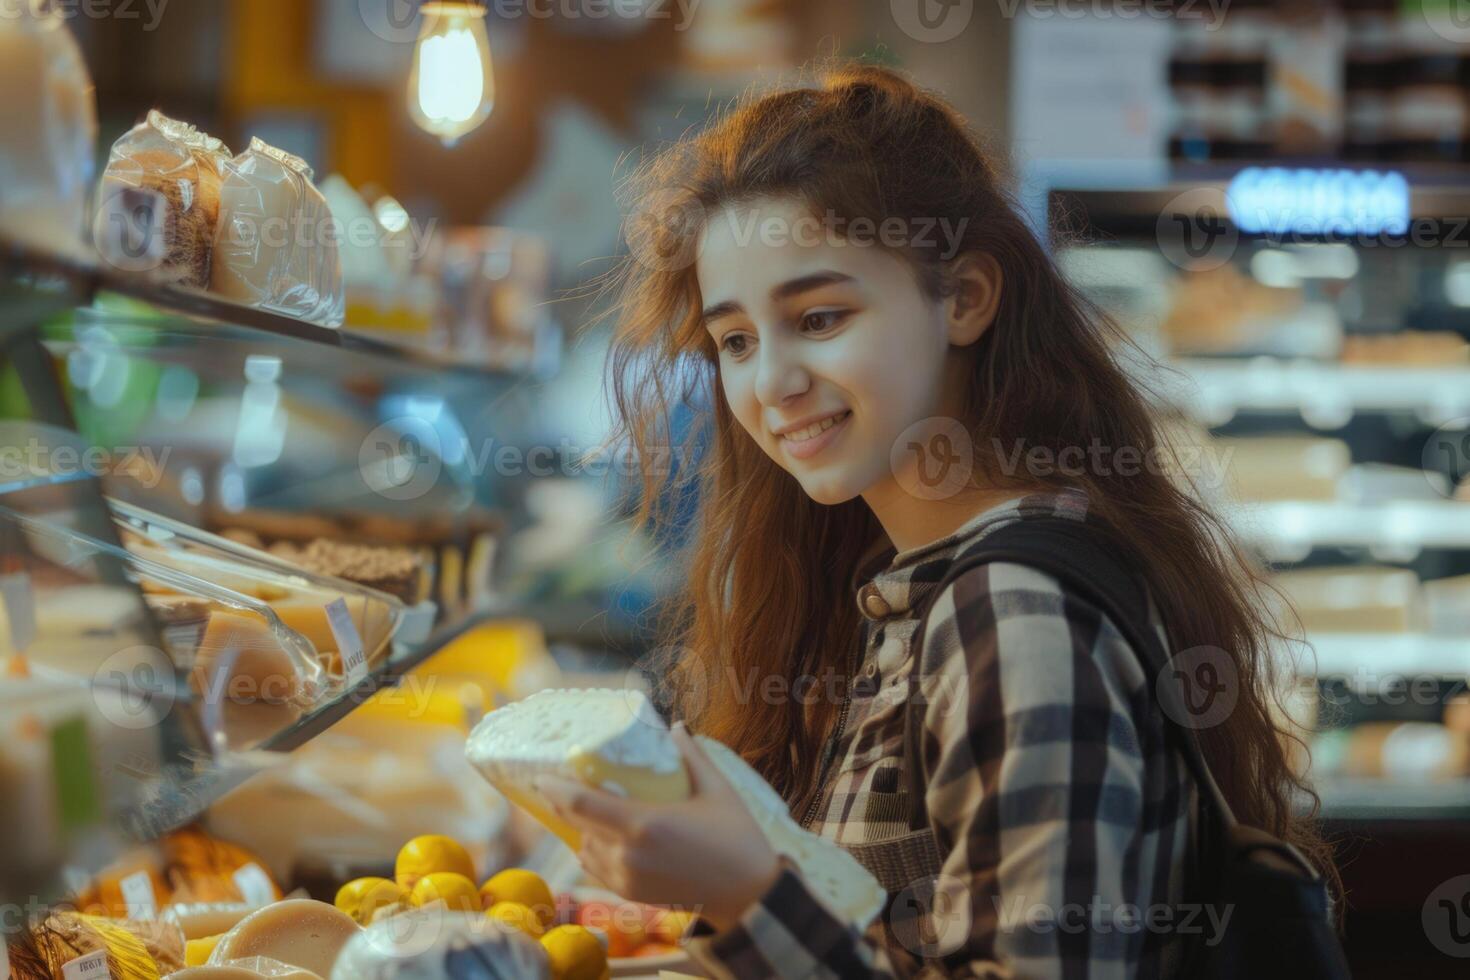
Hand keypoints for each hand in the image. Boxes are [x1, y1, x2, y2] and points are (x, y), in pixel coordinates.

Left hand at [536, 723, 781, 931]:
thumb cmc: (737, 840)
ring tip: (581, 807)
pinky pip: (598, 868)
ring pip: (585, 849)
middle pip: (577, 826)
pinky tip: (598, 836)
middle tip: (554, 783)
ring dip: (580, 829)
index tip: (540, 774)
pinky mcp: (632, 894)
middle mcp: (627, 854)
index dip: (555, 789)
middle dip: (561, 804)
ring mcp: (627, 878)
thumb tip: (676, 728)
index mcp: (644, 825)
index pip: (582, 805)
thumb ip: (693, 757)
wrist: (750, 897)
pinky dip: (592, 850)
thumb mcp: (717, 791)